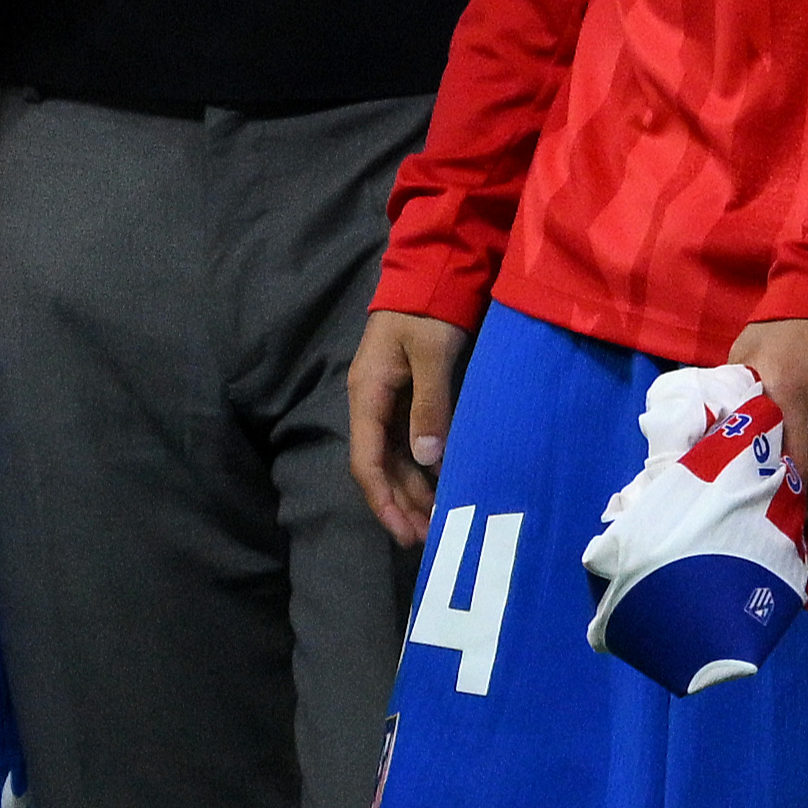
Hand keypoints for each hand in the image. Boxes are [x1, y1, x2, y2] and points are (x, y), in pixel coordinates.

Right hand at [349, 306, 470, 548]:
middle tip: (425, 538)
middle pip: (379, 466)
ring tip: (434, 521)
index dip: (383, 500)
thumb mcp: (431, 354)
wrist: (431, 269)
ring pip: (394, 457)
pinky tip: (441, 483)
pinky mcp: (407, 393)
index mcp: (368, 394)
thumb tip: (427, 460)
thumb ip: (430, 404)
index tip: (404, 531)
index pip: (367, 461)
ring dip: (411, 490)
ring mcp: (388, 399)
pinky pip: (408, 442)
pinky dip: (422, 468)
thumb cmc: (428, 309)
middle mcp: (372, 402)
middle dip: (399, 504)